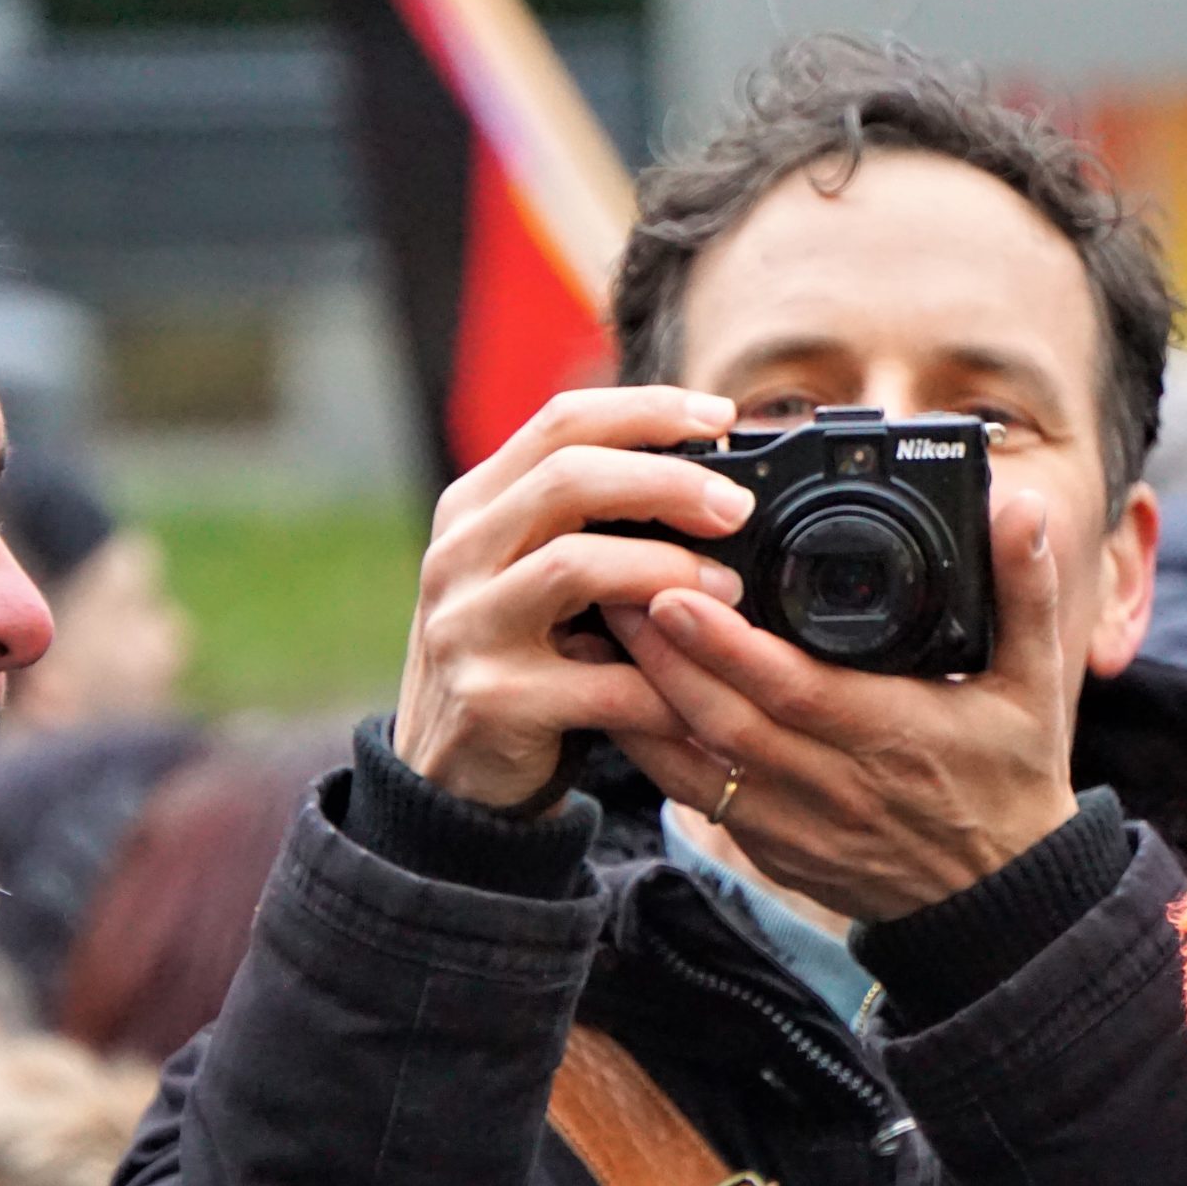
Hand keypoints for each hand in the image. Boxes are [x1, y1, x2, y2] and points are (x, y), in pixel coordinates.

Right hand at [394, 387, 755, 809]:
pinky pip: (599, 682)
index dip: (647, 410)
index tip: (722, 416)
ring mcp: (467, 626)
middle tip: (737, 508)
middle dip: (667, 483)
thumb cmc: (514, 659)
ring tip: (729, 591)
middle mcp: (458, 554)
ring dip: (668, 573)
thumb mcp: (527, 573)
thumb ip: (585, 523)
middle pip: (567, 479)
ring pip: (576, 566)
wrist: (448, 775)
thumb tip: (710, 478)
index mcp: (473, 507)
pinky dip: (662, 686)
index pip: (560, 423)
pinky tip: (699, 695)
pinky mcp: (492, 699)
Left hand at [608, 490, 1077, 920]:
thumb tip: (1018, 504)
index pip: (794, 690)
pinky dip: (648, 748)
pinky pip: (693, 794)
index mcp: (893, 735)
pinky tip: (613, 696)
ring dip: (640, 696)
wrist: (998, 903)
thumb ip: (1022, 591)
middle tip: (608, 585)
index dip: (727, 648)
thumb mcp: (1034, 687)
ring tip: (598, 627)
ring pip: (694, 760)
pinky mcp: (768, 846)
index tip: (673, 594)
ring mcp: (794, 824)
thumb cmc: (1012, 780)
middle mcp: (834, 784)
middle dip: (658, 656)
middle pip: (723, 719)